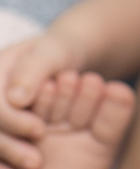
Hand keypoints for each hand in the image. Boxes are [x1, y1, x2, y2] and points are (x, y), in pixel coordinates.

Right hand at [0, 35, 80, 168]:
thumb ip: (35, 70)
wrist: (62, 61)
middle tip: (36, 161)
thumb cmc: (58, 54)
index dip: (13, 119)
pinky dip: (7, 161)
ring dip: (8, 157)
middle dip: (9, 145)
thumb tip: (16, 99)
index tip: (40, 130)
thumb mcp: (52, 53)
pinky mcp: (1, 128)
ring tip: (35, 165)